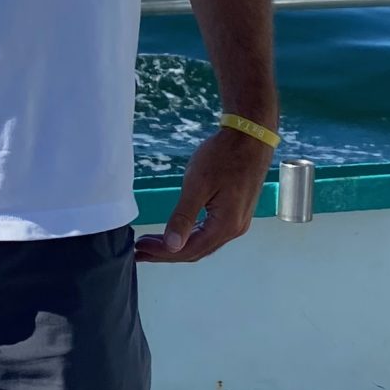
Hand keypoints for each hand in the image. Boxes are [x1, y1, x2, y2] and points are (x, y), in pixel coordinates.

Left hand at [134, 127, 273, 264]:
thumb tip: (172, 246)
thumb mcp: (198, 184)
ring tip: (153, 244)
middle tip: (140, 251)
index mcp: (225, 225)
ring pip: (203, 244)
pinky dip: (191, 236)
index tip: (139, 249)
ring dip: (178, 246)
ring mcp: (238, 222)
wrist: (250, 136)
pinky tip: (178, 233)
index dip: (162, 253)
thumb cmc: (224, 156)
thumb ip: (184, 217)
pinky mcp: (236, 212)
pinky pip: (210, 233)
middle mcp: (234, 229)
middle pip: (196, 251)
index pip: (189, 250)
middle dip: (167, 253)